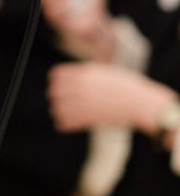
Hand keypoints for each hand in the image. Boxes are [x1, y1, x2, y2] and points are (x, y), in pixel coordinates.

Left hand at [47, 62, 174, 134]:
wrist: (141, 103)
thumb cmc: (125, 86)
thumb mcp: (103, 71)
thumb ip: (83, 72)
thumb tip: (65, 76)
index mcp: (85, 73)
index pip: (56, 75)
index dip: (55, 81)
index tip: (60, 86)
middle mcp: (82, 86)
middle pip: (53, 91)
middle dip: (56, 96)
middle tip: (62, 101)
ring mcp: (85, 103)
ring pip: (57, 108)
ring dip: (58, 111)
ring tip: (64, 113)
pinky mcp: (89, 119)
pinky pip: (65, 123)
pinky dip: (63, 124)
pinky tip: (66, 124)